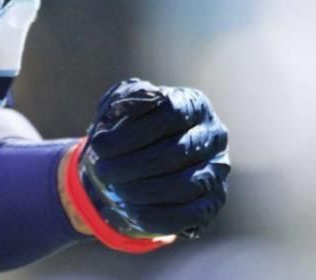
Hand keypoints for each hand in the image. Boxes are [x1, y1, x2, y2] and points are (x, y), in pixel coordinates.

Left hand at [64, 78, 229, 247]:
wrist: (137, 163)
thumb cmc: (130, 129)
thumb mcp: (121, 105)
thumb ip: (125, 99)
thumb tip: (125, 107)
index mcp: (194, 104)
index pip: (171, 113)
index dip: (132, 131)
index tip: (98, 144)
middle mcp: (214, 135)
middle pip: (178, 151)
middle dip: (132, 165)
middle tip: (102, 172)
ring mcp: (217, 170)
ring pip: (186, 185)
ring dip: (143, 192)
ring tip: (113, 191)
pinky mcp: (213, 201)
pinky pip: (190, 215)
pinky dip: (157, 216)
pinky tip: (129, 212)